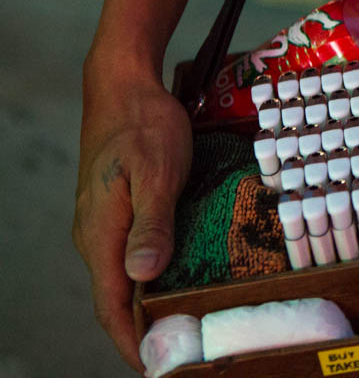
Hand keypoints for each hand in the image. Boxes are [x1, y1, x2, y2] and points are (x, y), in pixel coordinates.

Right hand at [74, 54, 192, 369]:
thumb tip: (142, 277)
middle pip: (116, 298)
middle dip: (145, 329)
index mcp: (101, 235)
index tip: (155, 365)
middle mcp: (96, 236)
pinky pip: (130, 254)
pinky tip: (178, 277)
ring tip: (185, 322)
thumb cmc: (143, 126)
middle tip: (184, 349)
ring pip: (124, 276)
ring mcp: (104, 223)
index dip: (131, 340)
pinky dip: (151, 275)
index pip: (110, 305)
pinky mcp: (117, 210)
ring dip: (150, 303)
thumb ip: (150, 224)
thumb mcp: (156, 173)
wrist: (124, 85)